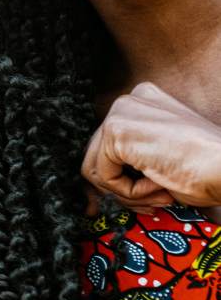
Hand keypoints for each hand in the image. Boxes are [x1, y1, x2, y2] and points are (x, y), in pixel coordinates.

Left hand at [82, 83, 220, 210]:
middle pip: (97, 158)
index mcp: (142, 102)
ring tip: (159, 194)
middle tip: (156, 198)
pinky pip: (103, 177)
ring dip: (127, 193)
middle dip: (124, 187)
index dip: (123, 177)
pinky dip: (129, 192)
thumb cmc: (206, 168)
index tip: (149, 192)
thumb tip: (94, 194)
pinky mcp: (116, 131)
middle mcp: (128, 101)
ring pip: (96, 170)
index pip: (107, 147)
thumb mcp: (160, 155)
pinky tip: (159, 184)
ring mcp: (121, 113)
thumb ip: (129, 159)